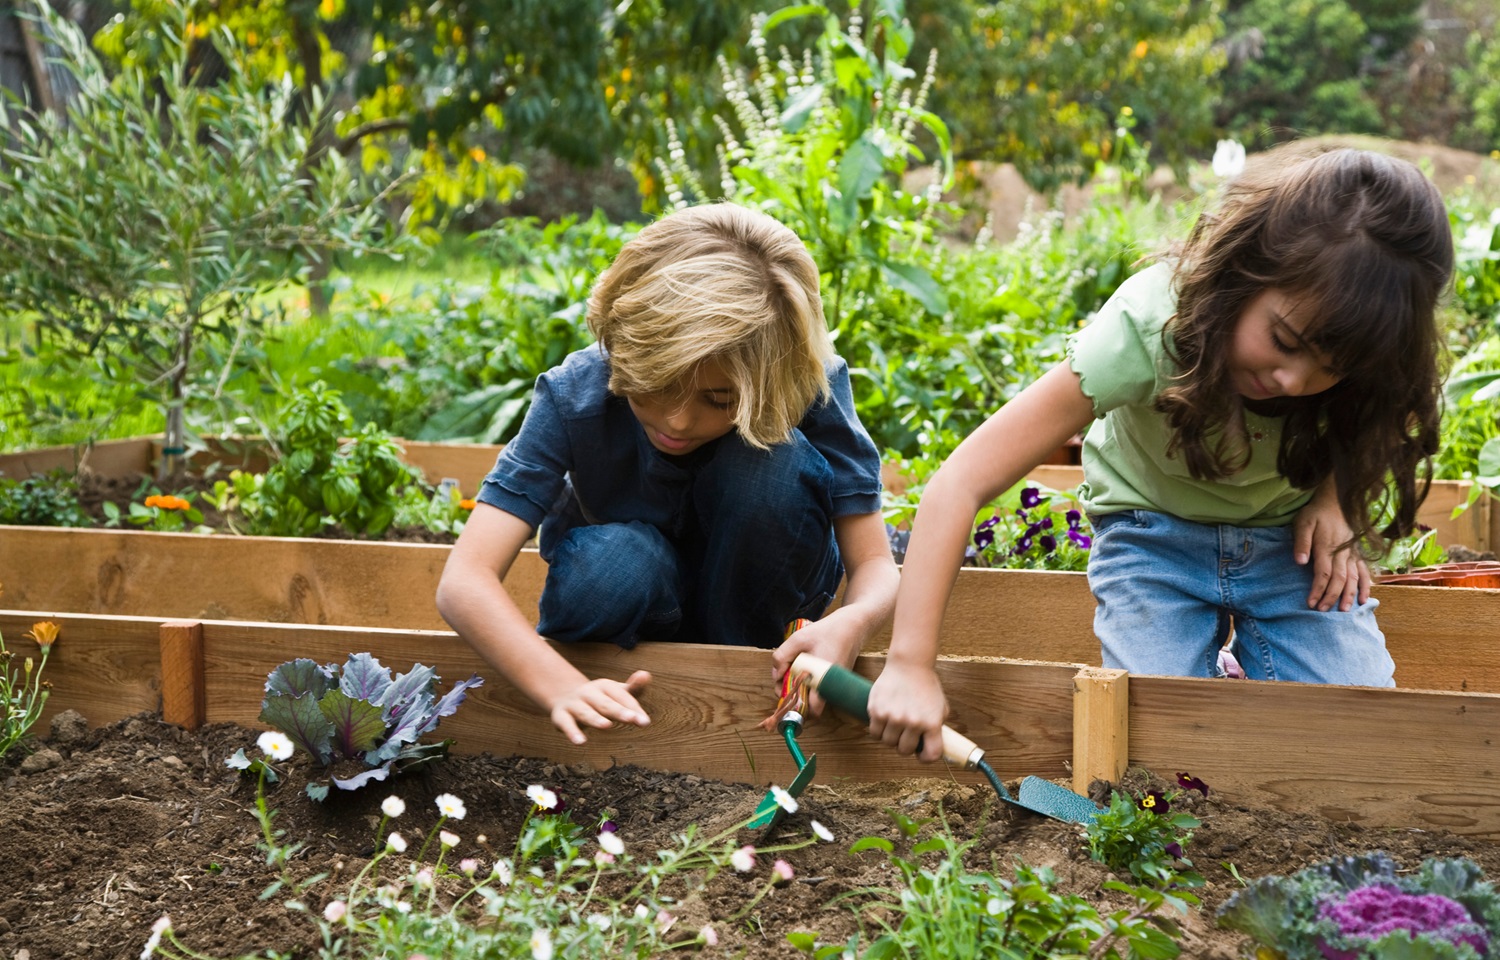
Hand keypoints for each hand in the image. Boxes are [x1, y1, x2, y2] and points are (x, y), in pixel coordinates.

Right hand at [547, 670, 651, 744]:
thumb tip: (646, 675)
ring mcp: (574, 704)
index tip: (644, 721)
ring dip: (595, 719)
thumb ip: (634, 688)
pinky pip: (566, 724)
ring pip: (586, 712)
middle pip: (605, 703)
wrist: (565, 696)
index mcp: (605, 686)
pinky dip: (572, 732)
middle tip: (632, 719)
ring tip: (607, 726)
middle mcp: (589, 693)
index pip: (622, 697)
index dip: (633, 709)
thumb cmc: (600, 698)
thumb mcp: (616, 693)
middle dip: (619, 711)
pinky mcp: (561, 716)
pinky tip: (580, 742)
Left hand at [770, 612, 866, 716]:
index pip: (814, 709)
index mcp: (823, 679)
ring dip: (803, 687)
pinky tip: (806, 667)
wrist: (853, 625)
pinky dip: (811, 681)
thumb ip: (782, 657)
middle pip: (812, 705)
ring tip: (795, 670)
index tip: (787, 693)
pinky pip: (821, 687)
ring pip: (816, 696)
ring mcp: (837, 684)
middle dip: (796, 695)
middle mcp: (833, 686)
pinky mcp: (838, 679)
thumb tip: (776, 676)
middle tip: (786, 679)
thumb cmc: (827, 631)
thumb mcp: (798, 639)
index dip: (798, 706)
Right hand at [867, 659, 948, 762]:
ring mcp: (893, 717)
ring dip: (891, 737)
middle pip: (904, 750)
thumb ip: (937, 727)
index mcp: (932, 723)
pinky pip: (874, 732)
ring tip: (894, 726)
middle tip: (905, 736)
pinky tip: (883, 722)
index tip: (922, 754)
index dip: (926, 758)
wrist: (909, 664)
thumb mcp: (941, 707)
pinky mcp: (877, 710)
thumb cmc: (926, 686)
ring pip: (888, 742)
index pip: (931, 754)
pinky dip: (878, 730)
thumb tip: (931, 746)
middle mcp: (913, 722)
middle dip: (905, 746)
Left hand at [1292, 493, 1370, 611]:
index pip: (1323, 573)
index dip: (1318, 589)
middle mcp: (1342, 553)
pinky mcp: (1358, 553)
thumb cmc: (1316, 514)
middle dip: (1332, 596)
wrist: (1337, 501)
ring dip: (1349, 594)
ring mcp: (1352, 554)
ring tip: (1345, 610)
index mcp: (1327, 547)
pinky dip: (1366, 585)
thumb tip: (1300, 561)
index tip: (1311, 603)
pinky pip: (1365, 571)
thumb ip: (1301, 541)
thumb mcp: (1303, 522)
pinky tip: (1364, 599)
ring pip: (1354, 578)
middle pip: (1339, 579)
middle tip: (1323, 611)